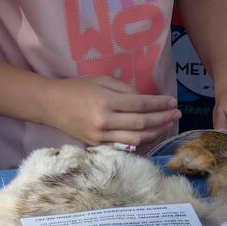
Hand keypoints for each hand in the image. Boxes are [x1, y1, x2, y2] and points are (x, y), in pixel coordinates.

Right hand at [46, 76, 181, 147]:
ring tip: (167, 125)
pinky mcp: (97, 145)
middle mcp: (104, 120)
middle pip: (142, 123)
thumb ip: (124, 89)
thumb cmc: (76, 88)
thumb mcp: (100, 80)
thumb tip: (144, 99)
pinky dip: (140, 141)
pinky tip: (150, 135)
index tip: (172, 101)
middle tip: (176, 113)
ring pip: (136, 138)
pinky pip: (124, 145)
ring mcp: (101, 136)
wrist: (50, 105)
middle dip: (162, 118)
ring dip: (156, 132)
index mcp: (106, 100)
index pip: (140, 104)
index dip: (159, 103)